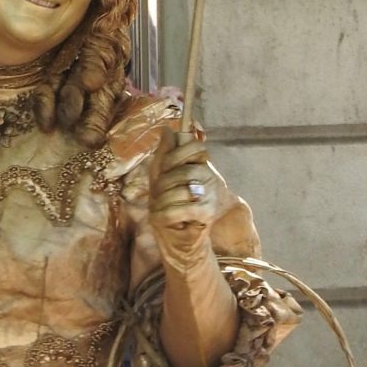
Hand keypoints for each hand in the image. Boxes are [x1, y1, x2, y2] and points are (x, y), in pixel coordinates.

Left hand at [148, 126, 222, 271]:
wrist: (182, 237)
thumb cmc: (171, 203)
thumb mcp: (164, 175)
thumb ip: (166, 154)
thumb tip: (167, 129)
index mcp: (202, 165)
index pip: (194, 147)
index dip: (174, 156)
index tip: (165, 169)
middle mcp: (210, 177)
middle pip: (183, 170)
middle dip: (163, 183)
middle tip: (156, 194)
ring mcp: (210, 196)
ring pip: (180, 188)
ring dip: (162, 200)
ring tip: (157, 207)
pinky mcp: (206, 214)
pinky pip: (179, 209)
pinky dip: (165, 214)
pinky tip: (160, 217)